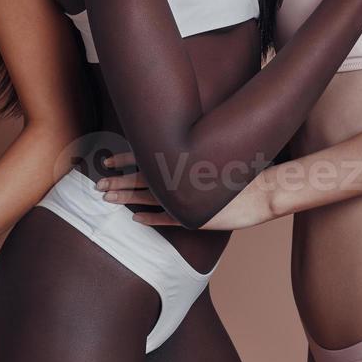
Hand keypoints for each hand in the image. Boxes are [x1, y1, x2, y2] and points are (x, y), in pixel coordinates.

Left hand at [96, 152, 273, 230]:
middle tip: (97, 186)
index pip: (146, 157)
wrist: (265, 191)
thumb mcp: (215, 154)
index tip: (106, 161)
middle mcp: (181, 178)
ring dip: (125, 198)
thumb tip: (179, 142)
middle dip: (116, 182)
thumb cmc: (243, 170)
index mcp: (184, 160)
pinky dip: (149, 219)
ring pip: (148, 198)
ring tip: (105, 200)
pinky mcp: (195, 218)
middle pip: (140, 179)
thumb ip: (194, 151)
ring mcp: (187, 199)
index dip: (124, 159)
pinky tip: (135, 220)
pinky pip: (166, 219)